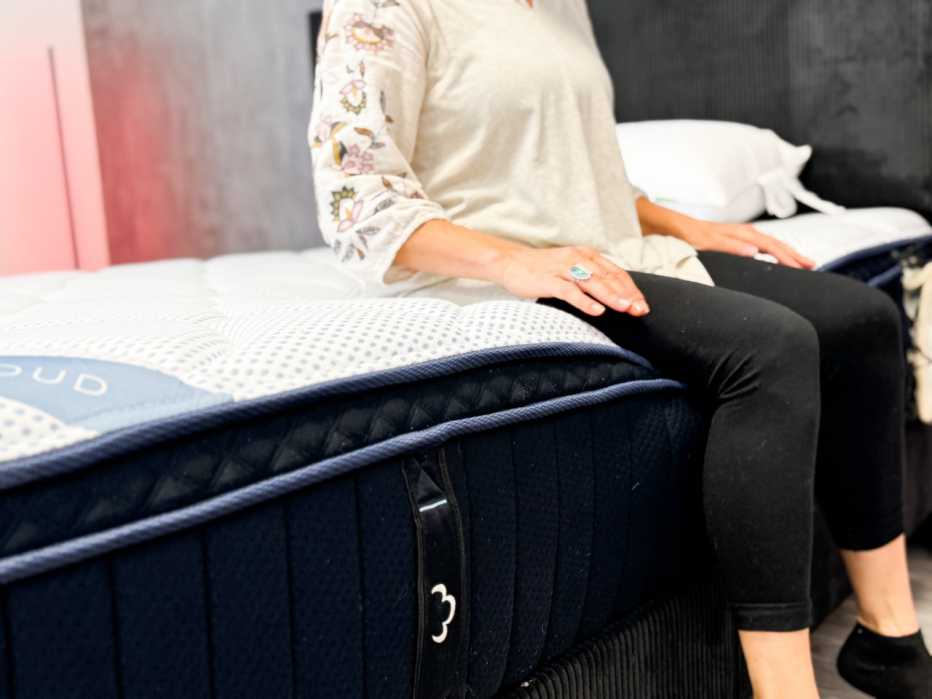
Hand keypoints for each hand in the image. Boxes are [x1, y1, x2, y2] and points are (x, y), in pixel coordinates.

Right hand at [494, 246, 648, 316]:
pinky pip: (570, 292)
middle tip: (640, 310)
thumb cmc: (542, 269)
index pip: (616, 273)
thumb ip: (590, 276)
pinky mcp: (549, 280)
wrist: (510, 261)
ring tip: (625, 308)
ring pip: (593, 283)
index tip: (642, 305)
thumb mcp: (571, 267)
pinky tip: (597, 310)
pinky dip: (585, 301)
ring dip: (611, 297)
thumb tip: (613, 293)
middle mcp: (578, 259)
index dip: (631, 289)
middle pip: (608, 278)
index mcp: (586, 255)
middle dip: (626, 295)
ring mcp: (563, 269)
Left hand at [675, 220, 814, 269]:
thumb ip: (731, 246)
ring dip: (788, 253)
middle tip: (812, 266)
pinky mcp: (739, 238)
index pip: (771, 247)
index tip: (801, 268)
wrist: (678, 227)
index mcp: (743, 234)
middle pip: (776, 244)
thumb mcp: (709, 243)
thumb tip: (755, 251)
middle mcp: (746, 232)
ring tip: (803, 262)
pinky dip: (775, 252)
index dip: (787, 258)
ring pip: (772, 244)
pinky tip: (778, 258)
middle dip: (795, 254)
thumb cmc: (691, 235)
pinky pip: (763, 245)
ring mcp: (743, 235)